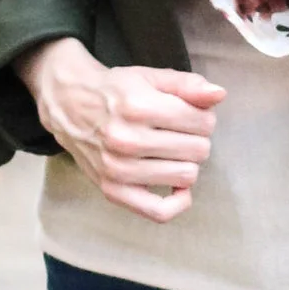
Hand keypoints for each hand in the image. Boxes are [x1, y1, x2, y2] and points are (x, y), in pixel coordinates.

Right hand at [18, 36, 223, 221]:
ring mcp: (118, 169)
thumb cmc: (116, 91)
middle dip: (196, 139)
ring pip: (186, 176)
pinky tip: (178, 186)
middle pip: (198, 150)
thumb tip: (219, 95)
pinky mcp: (112, 191)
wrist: (69, 105)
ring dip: (187, 163)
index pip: (202, 123)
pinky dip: (178, 201)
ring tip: (172, 151)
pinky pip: (159, 211)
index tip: (190, 115)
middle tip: (179, 132)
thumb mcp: (151, 77)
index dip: (204, 118)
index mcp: (139, 107)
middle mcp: (127, 140)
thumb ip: (187, 85)